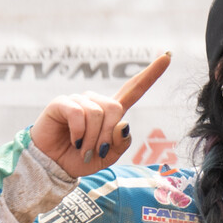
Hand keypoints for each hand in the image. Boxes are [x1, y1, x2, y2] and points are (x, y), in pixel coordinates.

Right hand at [33, 53, 169, 179]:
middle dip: (108, 135)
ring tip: (82, 149)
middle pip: (115, 107)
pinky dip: (79, 132)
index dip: (151, 74)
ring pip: (98, 113)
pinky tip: (74, 140)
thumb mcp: (108, 156)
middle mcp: (96, 102)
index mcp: (111, 112)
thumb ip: (120, 143)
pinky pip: (79, 113)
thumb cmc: (81, 159)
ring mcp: (78, 100)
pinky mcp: (61, 103)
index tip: (168, 56)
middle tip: (96, 151)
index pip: (134, 89)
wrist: (54, 165)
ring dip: (92, 138)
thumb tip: (122, 124)